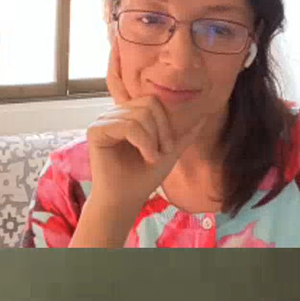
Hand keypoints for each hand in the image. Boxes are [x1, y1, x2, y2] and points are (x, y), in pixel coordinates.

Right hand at [84, 40, 209, 212]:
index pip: (154, 102)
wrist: (126, 199)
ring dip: (153, 140)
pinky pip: (127, 126)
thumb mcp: (169, 152)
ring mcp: (103, 121)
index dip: (167, 123)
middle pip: (149, 104)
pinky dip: (143, 142)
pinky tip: (146, 156)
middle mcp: (115, 114)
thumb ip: (183, 135)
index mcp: (129, 115)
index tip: (168, 148)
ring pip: (140, 116)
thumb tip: (204, 116)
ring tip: (152, 157)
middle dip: (162, 131)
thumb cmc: (144, 177)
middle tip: (162, 152)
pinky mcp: (95, 131)